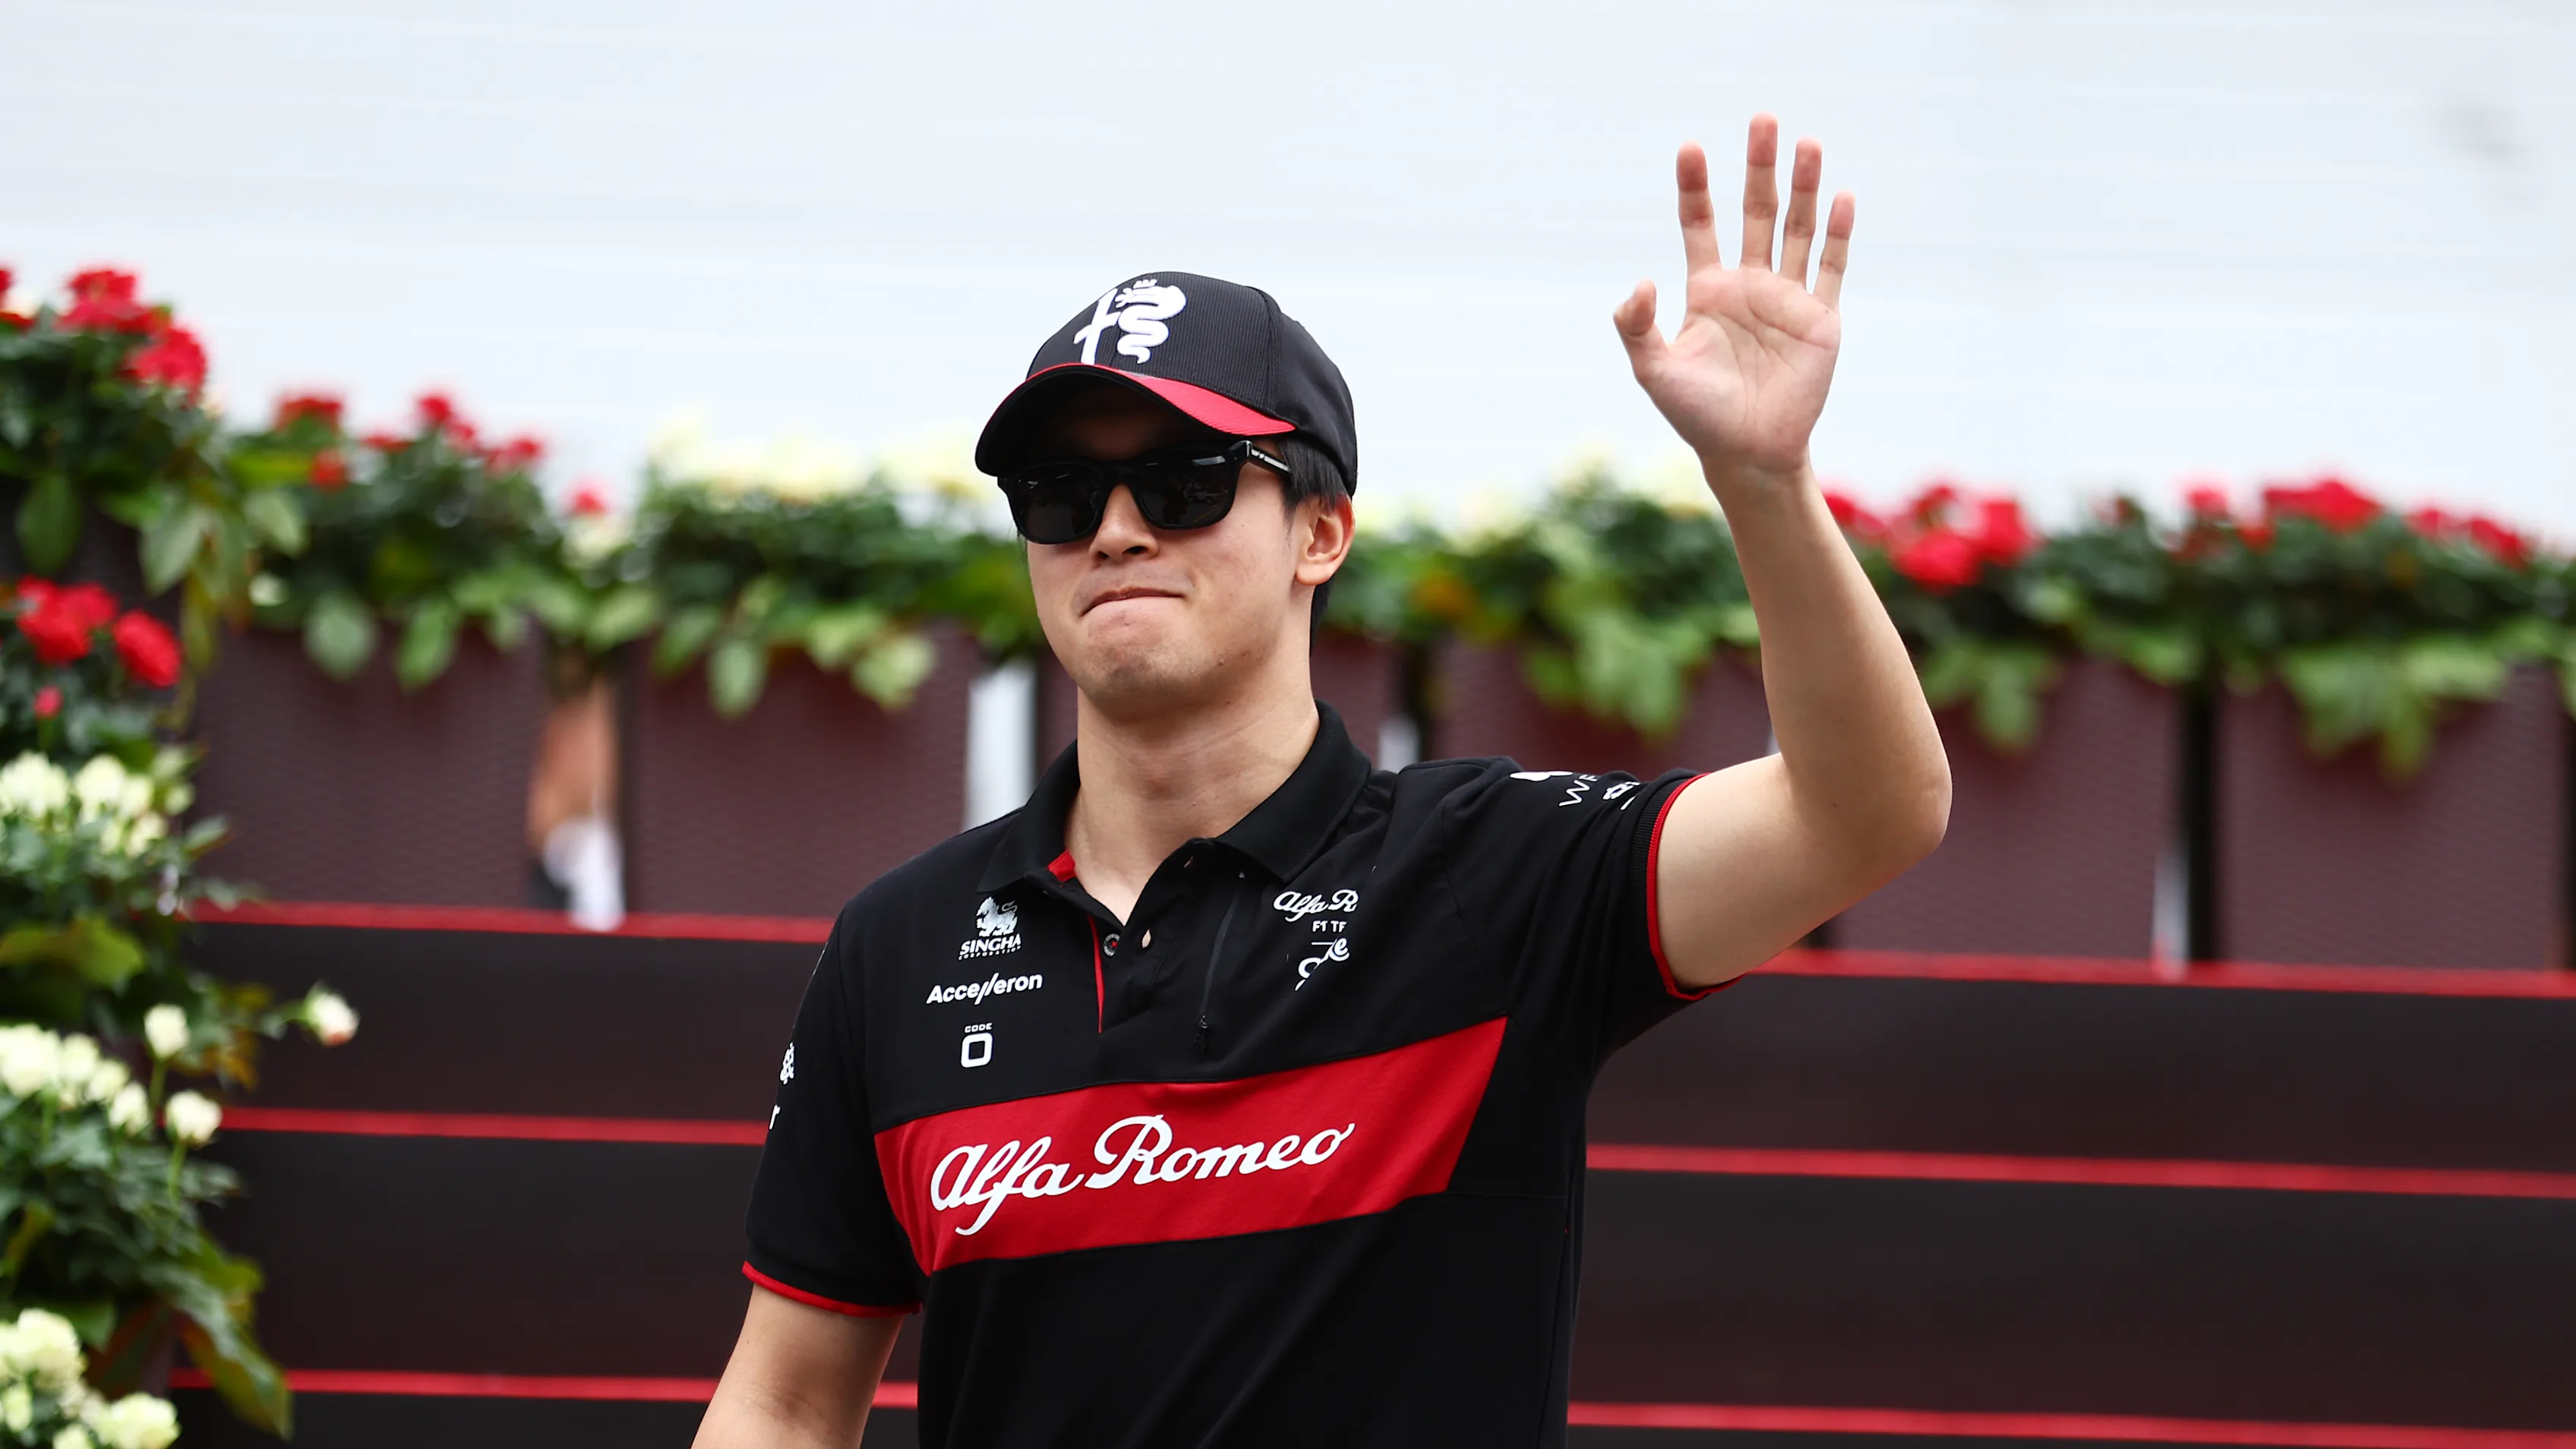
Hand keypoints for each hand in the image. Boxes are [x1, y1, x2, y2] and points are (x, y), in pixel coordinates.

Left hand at [1614, 115, 1852, 482]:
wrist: (1748, 454)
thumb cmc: (1696, 415)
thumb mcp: (1653, 370)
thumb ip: (1635, 326)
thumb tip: (1638, 281)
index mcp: (1708, 290)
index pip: (1700, 223)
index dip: (1696, 186)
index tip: (1690, 146)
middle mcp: (1750, 285)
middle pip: (1756, 211)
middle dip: (1759, 167)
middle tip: (1762, 119)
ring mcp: (1788, 298)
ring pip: (1796, 229)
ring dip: (1803, 186)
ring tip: (1806, 142)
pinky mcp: (1821, 319)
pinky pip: (1831, 268)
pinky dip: (1838, 233)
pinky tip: (1841, 197)